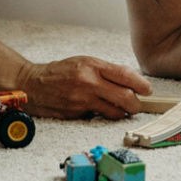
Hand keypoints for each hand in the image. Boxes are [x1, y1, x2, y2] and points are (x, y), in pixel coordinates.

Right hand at [14, 56, 152, 119]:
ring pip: (115, 112)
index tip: (148, 90)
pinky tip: (98, 110)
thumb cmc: (60, 72)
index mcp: (92, 66)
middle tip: (137, 104)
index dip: (141, 84)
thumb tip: (131, 81)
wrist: (32, 85)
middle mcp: (88, 83)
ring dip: (122, 112)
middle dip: (136, 104)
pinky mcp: (76, 115)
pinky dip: (103, 115)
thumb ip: (106, 70)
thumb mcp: (84, 62)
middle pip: (125, 98)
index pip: (125, 75)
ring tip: (121, 109)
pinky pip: (98, 118)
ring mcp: (82, 101)